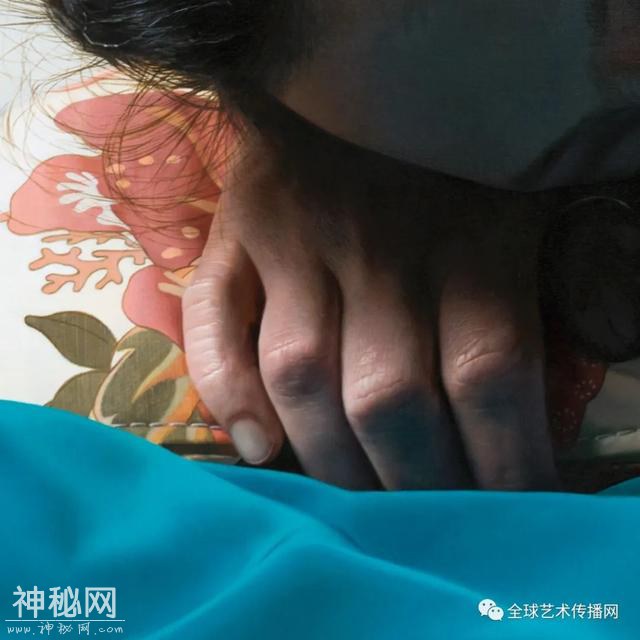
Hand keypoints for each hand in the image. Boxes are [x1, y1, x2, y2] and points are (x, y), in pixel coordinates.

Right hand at [183, 124, 557, 490]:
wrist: (364, 73)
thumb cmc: (454, 157)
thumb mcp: (519, 212)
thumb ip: (520, 301)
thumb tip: (511, 423)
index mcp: (472, 237)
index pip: (489, 379)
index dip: (503, 467)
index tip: (506, 513)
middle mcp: (381, 246)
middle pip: (388, 397)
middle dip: (410, 482)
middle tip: (423, 517)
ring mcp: (297, 239)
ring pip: (302, 376)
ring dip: (327, 458)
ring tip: (351, 498)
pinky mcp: (238, 230)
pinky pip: (214, 323)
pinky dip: (225, 392)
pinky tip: (256, 444)